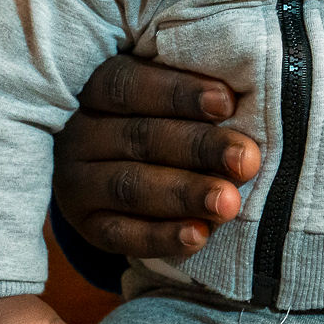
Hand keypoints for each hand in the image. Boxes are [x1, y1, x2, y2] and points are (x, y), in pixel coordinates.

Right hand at [54, 56, 261, 259]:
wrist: (110, 168)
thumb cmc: (156, 116)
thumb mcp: (160, 95)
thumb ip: (191, 91)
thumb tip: (237, 95)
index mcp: (93, 89)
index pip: (129, 86)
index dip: (178, 93)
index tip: (227, 103)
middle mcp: (79, 135)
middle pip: (140, 138)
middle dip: (199, 148)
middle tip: (246, 160)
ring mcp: (77, 183)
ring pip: (131, 187)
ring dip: (185, 194)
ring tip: (229, 202)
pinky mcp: (86, 225)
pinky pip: (121, 235)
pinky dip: (162, 237)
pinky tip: (199, 235)